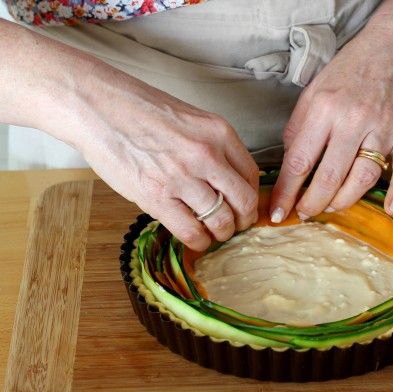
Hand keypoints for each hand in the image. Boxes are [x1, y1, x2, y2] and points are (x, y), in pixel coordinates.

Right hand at [53, 65, 258, 250]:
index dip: (252, 197)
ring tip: (214, 233)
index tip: (245, 206)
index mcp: (219, 133)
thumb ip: (214, 147)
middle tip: (235, 225)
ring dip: (222, 233)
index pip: (252, 175)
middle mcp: (206, 155)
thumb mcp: (191, 119)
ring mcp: (182, 177)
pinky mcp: (156, 197)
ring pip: (221, 220)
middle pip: (244, 201)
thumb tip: (230, 178)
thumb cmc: (141, 110)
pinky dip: (199, 241)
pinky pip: (191, 232)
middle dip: (243, 220)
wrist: (98, 107)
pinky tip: (196, 238)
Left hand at [269, 1, 392, 221]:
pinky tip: (390, 209)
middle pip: (330, 177)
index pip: (300, 161)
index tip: (276, 211)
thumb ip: (299, 126)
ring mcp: (384, 129)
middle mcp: (354, 120)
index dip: (286, 192)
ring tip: (331, 207)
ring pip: (363, 178)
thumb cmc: (352, 67)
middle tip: (304, 214)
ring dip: (345, 200)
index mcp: (325, 108)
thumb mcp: (314, 90)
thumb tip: (291, 163)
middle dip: (312, 203)